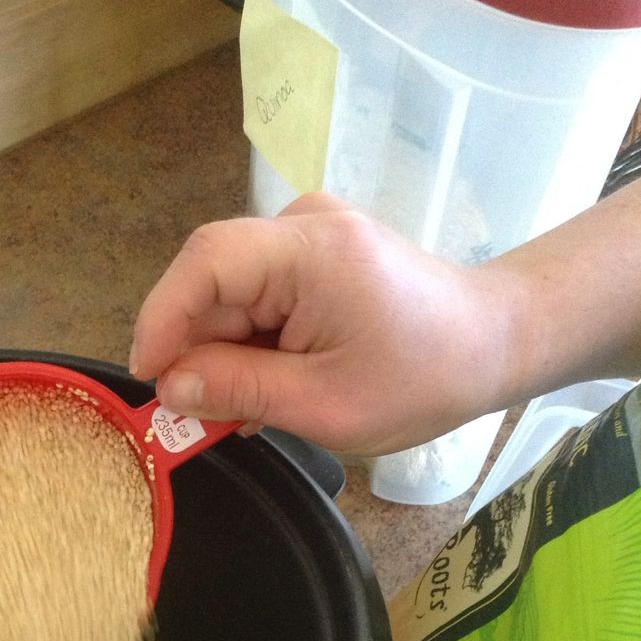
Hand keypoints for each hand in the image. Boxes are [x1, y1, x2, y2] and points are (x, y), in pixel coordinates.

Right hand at [129, 193, 524, 455]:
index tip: (148, 377)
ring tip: (242, 411)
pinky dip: (251, 344)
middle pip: (216, 280)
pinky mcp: (315, 254)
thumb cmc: (421, 380)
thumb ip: (241, 390)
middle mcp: (304, 225)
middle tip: (195, 415)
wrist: (491, 345)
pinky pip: (258, 296)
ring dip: (225, 353)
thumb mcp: (325, 405)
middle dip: (197, 348)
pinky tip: (266, 388)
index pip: (207, 262)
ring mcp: (310, 235)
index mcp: (313, 251)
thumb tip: (169, 385)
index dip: (164, 317)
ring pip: (232, 294)